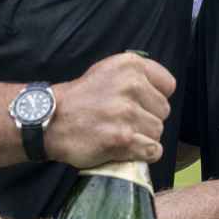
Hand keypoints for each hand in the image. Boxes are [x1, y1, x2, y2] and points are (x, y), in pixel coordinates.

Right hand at [48, 53, 175, 167]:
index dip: (154, 98)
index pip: (168, 85)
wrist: (50, 120)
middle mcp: (131, 85)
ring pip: (157, 132)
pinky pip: (153, 151)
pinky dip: (141, 154)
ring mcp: (126, 112)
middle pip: (164, 111)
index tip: (138, 104)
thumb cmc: (80, 98)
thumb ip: (135, 76)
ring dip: (142, 138)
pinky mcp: (122, 138)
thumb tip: (162, 92)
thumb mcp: (107, 71)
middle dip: (147, 119)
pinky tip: (124, 148)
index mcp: (131, 65)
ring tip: (119, 133)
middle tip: (123, 121)